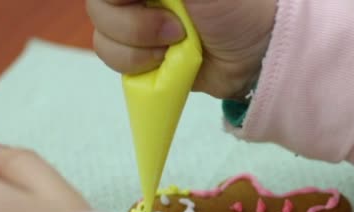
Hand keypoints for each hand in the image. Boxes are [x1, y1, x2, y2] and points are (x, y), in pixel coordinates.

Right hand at [87, 0, 276, 98]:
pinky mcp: (138, 52)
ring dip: (138, 46)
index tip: (144, 3)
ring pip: (101, 33)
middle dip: (133, 24)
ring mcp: (135, 20)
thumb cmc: (238, 7)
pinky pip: (111, 57)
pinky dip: (137, 64)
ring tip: (177, 46)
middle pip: (98, 5)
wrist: (255, 57)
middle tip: (175, 29)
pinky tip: (167, 61)